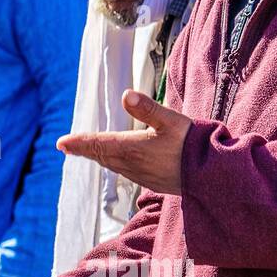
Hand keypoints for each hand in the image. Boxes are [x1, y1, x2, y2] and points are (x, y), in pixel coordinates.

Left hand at [56, 90, 190, 195]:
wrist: (215, 177)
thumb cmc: (194, 145)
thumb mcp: (172, 121)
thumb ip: (148, 108)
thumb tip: (125, 94)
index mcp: (133, 148)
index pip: (99, 143)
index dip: (79, 143)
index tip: (61, 143)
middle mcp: (133, 164)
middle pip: (103, 155)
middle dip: (86, 149)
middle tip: (68, 146)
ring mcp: (143, 175)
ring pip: (114, 165)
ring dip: (100, 157)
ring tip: (90, 151)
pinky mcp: (154, 181)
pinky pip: (126, 171)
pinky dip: (115, 164)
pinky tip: (119, 162)